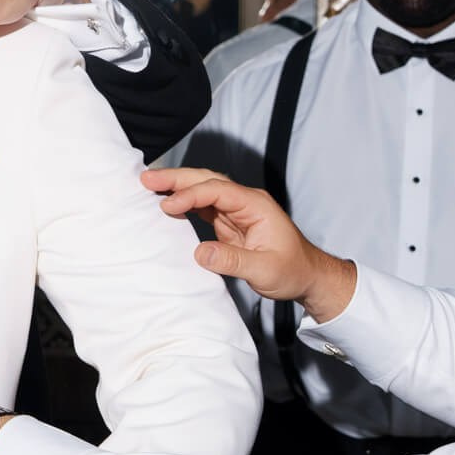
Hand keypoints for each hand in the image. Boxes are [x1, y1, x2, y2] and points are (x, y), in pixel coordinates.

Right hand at [142, 166, 356, 321]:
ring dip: (176, 187)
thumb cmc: (293, 270)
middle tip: (147, 178)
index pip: (217, 190)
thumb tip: (199, 252)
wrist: (307, 276)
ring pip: (202, 190)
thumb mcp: (265, 270)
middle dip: (176, 178)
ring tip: (149, 185)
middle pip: (207, 181)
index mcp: (256, 205)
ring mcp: (236, 210)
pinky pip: (202, 206)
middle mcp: (245, 202)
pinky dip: (183, 203)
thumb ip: (232, 261)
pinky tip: (166, 204)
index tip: (168, 206)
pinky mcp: (228, 222)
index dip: (191, 195)